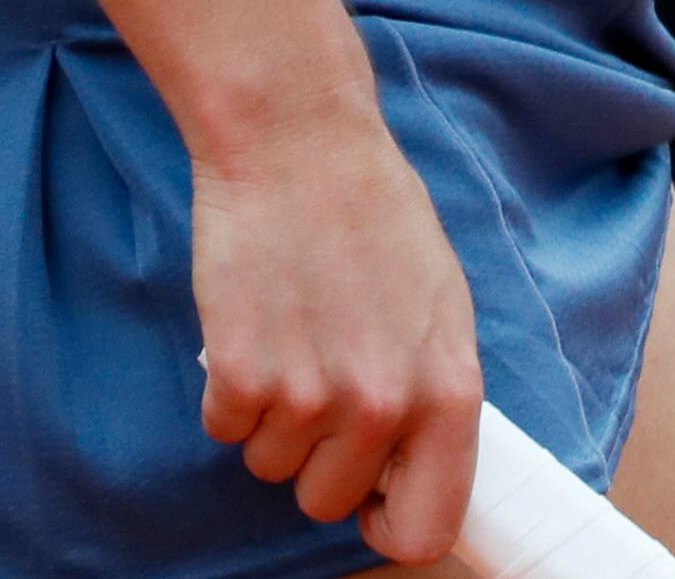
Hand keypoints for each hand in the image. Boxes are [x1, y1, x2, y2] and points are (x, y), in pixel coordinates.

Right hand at [193, 95, 483, 561]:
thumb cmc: (375, 216)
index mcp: (449, 391)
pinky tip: (255, 325)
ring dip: (273, 416)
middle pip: (330, 501)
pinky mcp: (242, 378)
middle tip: (320, 378)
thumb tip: (416, 466)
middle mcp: (384, 405)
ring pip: (272, 466)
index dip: (391, 524)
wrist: (301, 146)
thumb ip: (431, 393)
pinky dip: (230, 390)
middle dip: (319, 455)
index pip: (429, 528)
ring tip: (293, 335)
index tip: (372, 498)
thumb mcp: (440, 308)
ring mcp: (310, 397)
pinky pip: (225, 429)